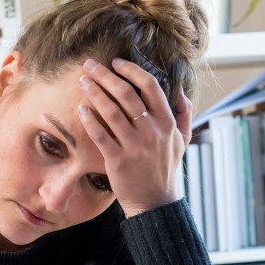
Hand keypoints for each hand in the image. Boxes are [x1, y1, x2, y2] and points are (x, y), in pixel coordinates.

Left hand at [76, 57, 193, 216]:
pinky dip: (89, 120)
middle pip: (127, 94)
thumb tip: (181, 92)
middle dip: (106, 76)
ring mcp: (135, 147)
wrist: (154, 202)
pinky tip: (81, 109)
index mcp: (167, 123)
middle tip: (90, 65)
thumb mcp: (182, 141)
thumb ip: (183, 115)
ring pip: (111, 111)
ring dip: (94, 92)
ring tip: (82, 81)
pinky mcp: (118, 161)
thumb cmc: (165, 169)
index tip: (116, 63)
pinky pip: (100, 135)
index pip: (150, 86)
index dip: (132, 70)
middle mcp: (152, 132)